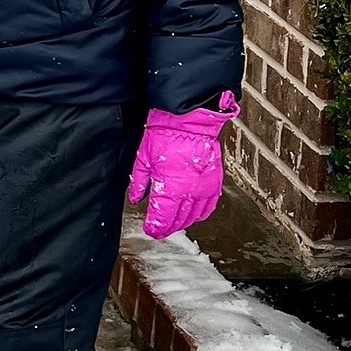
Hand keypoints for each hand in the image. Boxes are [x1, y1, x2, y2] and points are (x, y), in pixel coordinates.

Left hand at [128, 94, 239, 238]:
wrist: (190, 121)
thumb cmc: (167, 134)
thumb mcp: (143, 158)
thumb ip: (138, 182)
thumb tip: (135, 197)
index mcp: (170, 187)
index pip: (162, 218)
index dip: (155, 227)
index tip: (150, 229)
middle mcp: (189, 191)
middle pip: (178, 220)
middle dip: (167, 228)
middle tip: (159, 229)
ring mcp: (203, 188)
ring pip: (194, 216)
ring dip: (183, 223)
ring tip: (174, 224)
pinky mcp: (214, 183)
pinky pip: (209, 206)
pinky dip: (200, 214)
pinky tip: (193, 215)